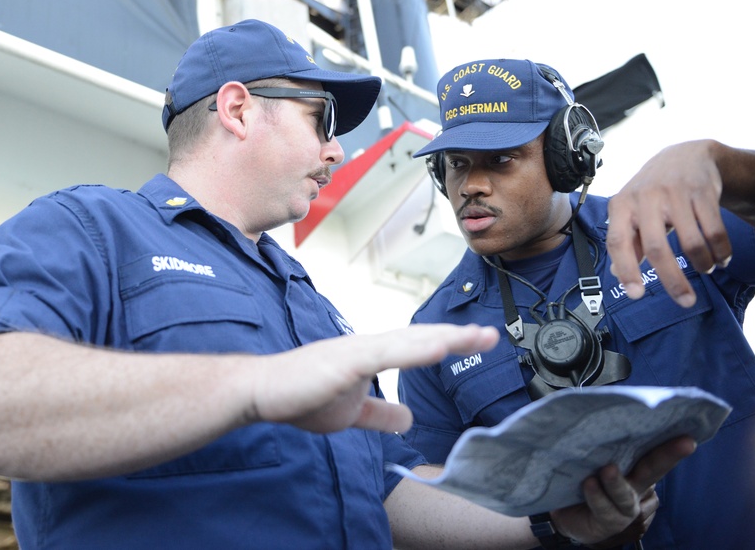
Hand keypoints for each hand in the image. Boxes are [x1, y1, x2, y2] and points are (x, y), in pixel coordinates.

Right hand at [248, 323, 499, 433]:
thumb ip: (380, 412)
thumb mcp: (352, 412)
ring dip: (443, 337)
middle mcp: (369, 346)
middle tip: (491, 335)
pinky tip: (437, 347)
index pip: (418, 346)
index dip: (449, 343)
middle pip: (420, 337)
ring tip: (474, 335)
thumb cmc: (302, 395)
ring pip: (408, 341)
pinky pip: (385, 354)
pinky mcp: (345, 360)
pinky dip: (413, 350)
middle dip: (457, 336)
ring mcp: (358, 350)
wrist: (263, 393)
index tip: (481, 340)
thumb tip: (408, 419)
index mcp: (372, 355)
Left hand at [551, 435, 696, 546]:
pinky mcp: (609, 522)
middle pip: (653, 469)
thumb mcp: (587, 454)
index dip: (671, 441)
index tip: (689, 431)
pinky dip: (597, 496)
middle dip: (669, 455)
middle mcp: (635, 486)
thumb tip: (594, 407)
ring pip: (626, 495)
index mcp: (634, 466)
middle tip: (686, 443)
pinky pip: (605, 509)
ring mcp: (624, 507)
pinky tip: (589, 484)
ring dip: (617, 482)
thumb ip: (598, 441)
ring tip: (607, 469)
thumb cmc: (578, 475)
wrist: (560, 511)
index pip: (652, 449)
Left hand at [606, 140, 736, 306]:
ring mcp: (674, 193)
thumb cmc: (652, 192)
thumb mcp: (630, 211)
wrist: (684, 156)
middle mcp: (645, 197)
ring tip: (707, 269)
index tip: (637, 294)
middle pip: (656, 247)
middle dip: (672, 280)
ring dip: (703, 264)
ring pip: (691, 242)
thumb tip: (616, 274)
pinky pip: (714, 230)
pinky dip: (721, 251)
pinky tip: (721, 258)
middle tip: (685, 301)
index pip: (617, 241)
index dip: (626, 269)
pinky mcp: (701, 191)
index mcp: (621, 205)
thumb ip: (626, 241)